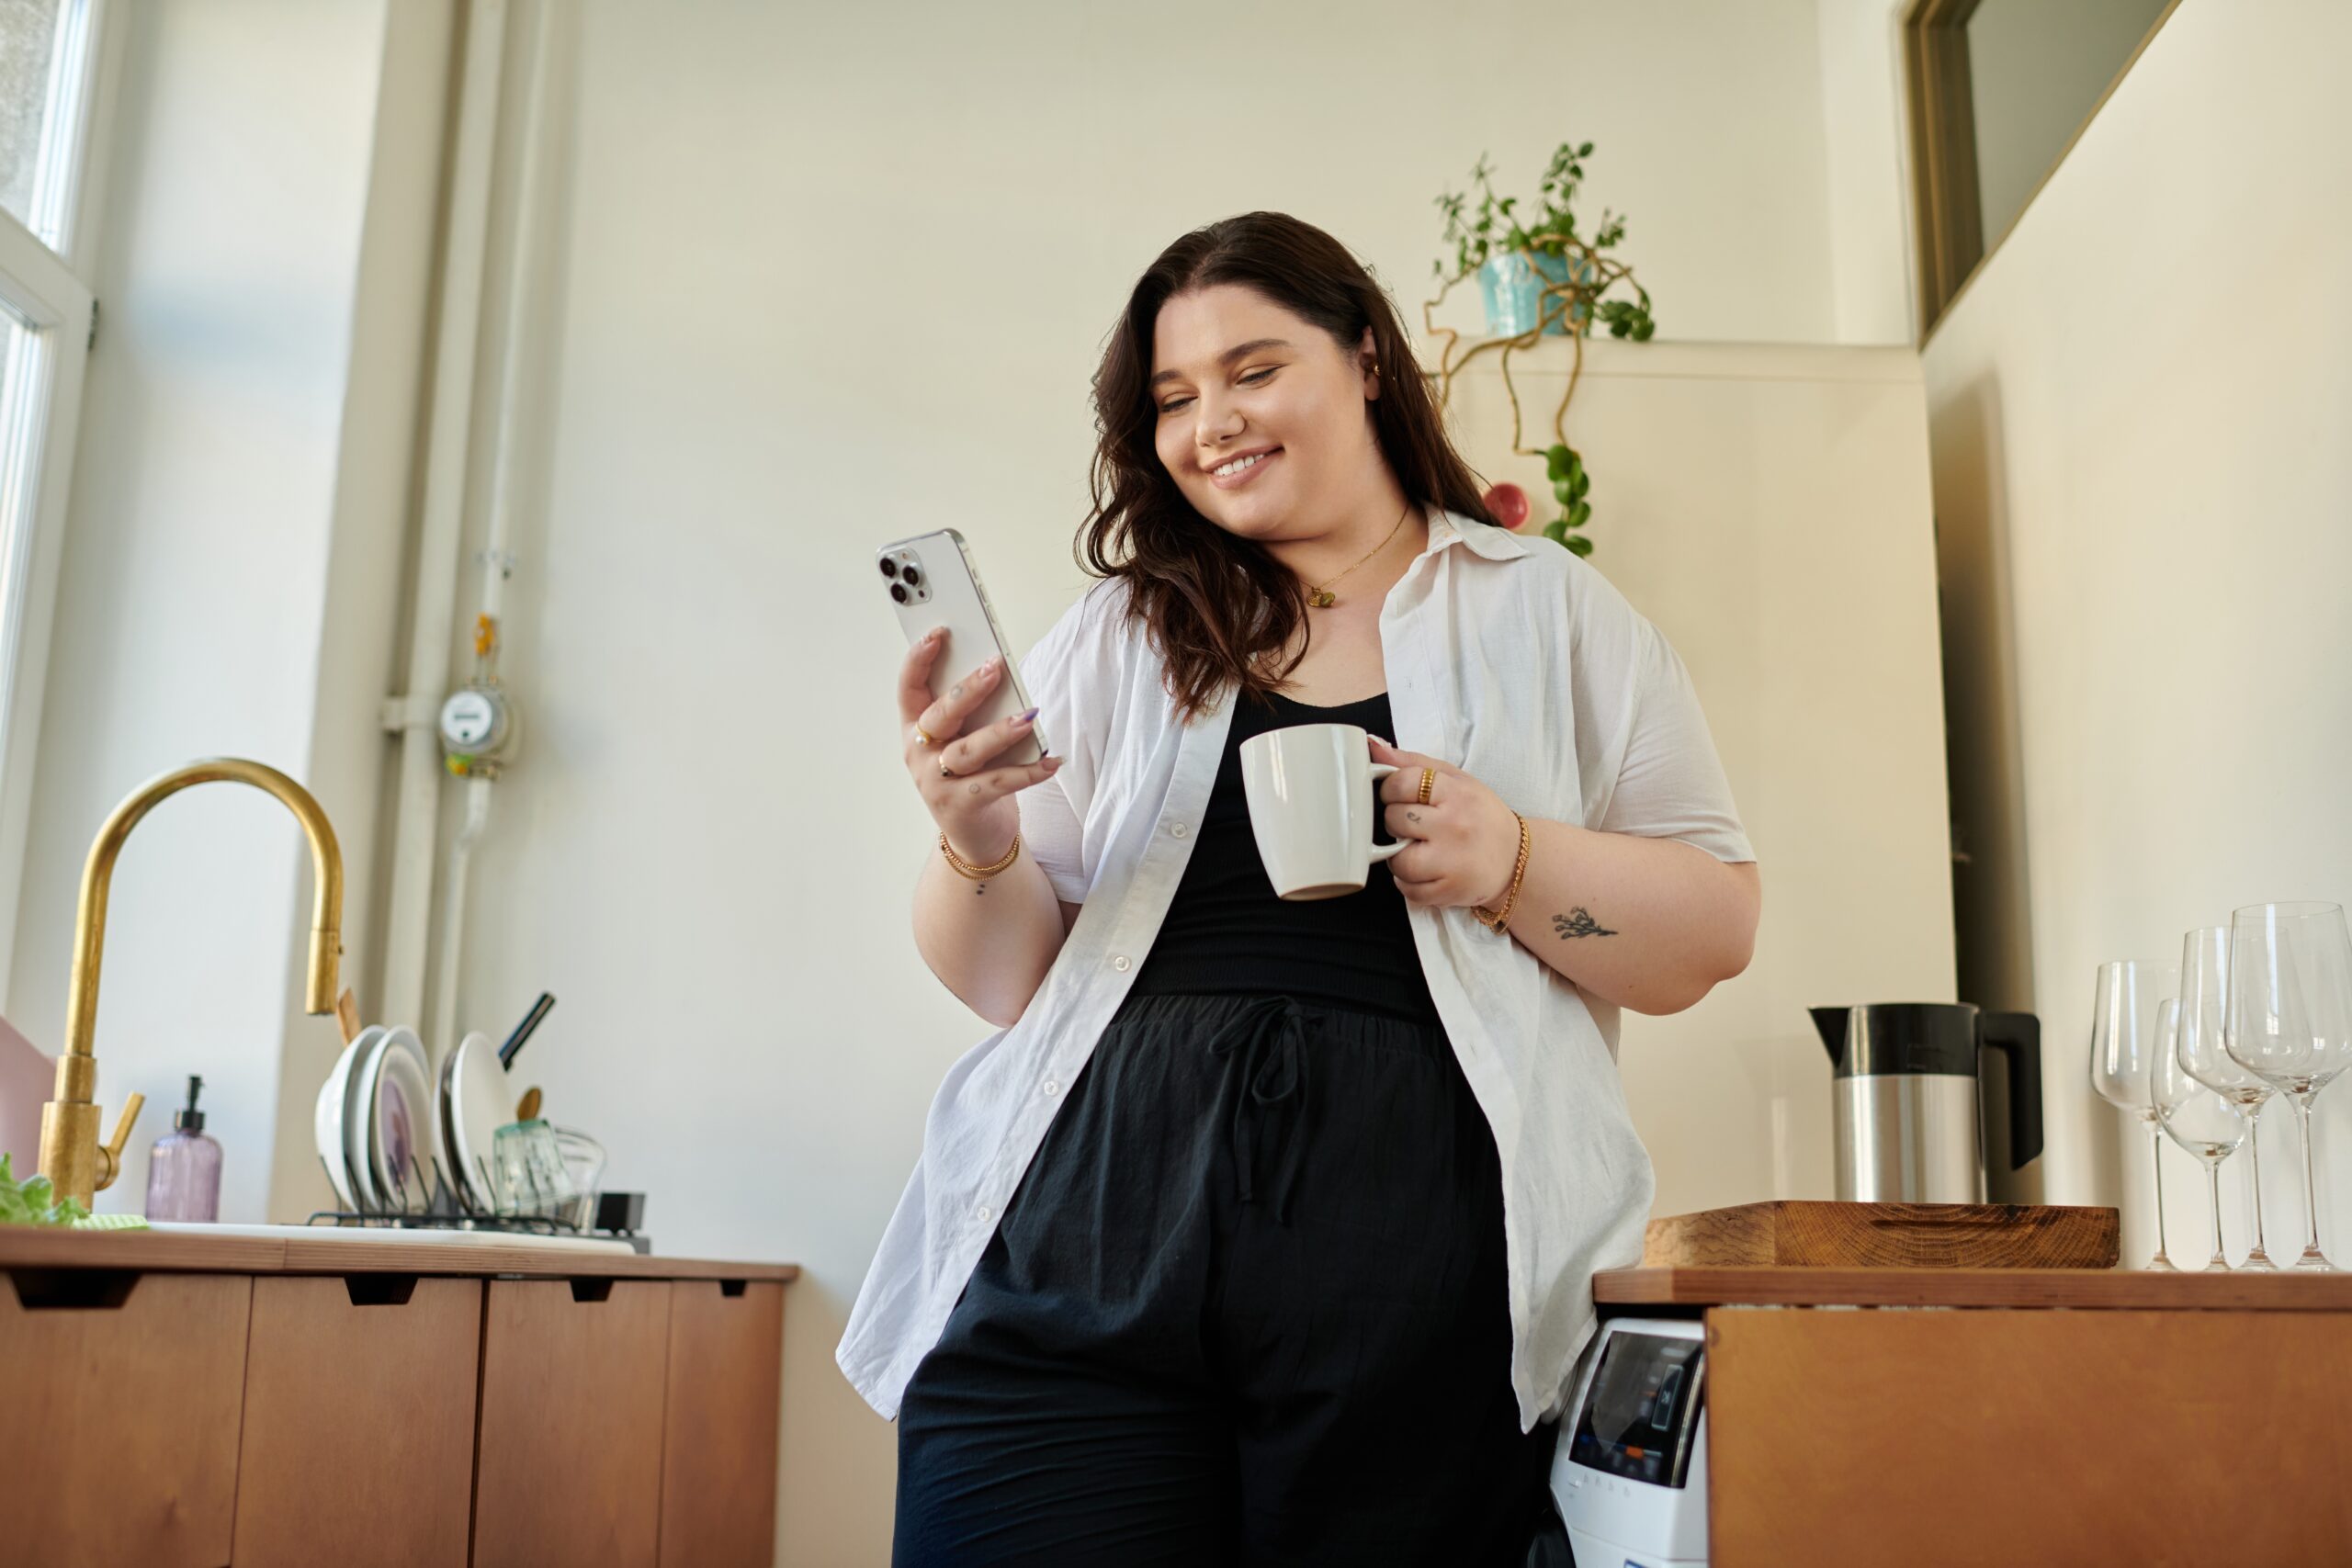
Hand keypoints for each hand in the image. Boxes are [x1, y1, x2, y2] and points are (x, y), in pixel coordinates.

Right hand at [898, 626, 1059, 860]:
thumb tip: (1001, 675)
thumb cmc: (971, 776)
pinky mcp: (962, 806)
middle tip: (995, 667)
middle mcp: (919, 755)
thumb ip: (973, 713)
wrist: (975, 837)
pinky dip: (1028, 772)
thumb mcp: (963, 740)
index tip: (939, 633)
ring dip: (1000, 731)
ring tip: (1028, 716)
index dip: (919, 660)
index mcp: (915, 730)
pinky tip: (1051, 761)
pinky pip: (997, 783)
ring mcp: (936, 783)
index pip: (909, 689)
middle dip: (968, 690)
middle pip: (940, 716)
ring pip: (967, 750)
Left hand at [1369, 737, 1519, 909]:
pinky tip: (1427, 872)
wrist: (1516, 859)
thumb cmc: (1479, 815)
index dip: (1391, 790)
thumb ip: (1412, 762)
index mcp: (1457, 793)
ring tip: (1420, 850)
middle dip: (1397, 822)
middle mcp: (1455, 825)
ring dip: (1400, 857)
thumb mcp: (1455, 779)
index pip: (1401, 782)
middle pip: (1394, 819)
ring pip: (1397, 859)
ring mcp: (1452, 861)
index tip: (1399, 797)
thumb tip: (1373, 746)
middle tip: (1415, 826)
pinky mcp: (1449, 890)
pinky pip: (1407, 889)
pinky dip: (1409, 883)